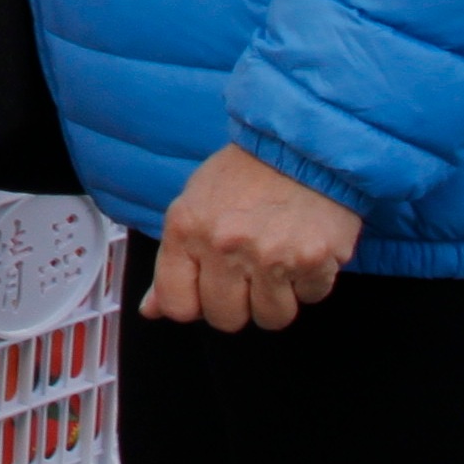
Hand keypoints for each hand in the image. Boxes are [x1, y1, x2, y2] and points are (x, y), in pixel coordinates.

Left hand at [143, 146, 361, 332]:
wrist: (302, 144)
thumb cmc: (245, 174)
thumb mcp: (195, 204)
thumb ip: (172, 261)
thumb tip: (151, 310)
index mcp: (186, 228)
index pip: (177, 305)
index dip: (195, 304)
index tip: (207, 290)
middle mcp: (224, 245)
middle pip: (225, 319)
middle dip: (239, 303)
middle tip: (249, 271)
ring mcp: (269, 255)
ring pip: (272, 318)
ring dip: (278, 297)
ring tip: (278, 260)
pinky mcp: (312, 260)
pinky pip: (311, 298)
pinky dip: (311, 280)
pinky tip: (304, 248)